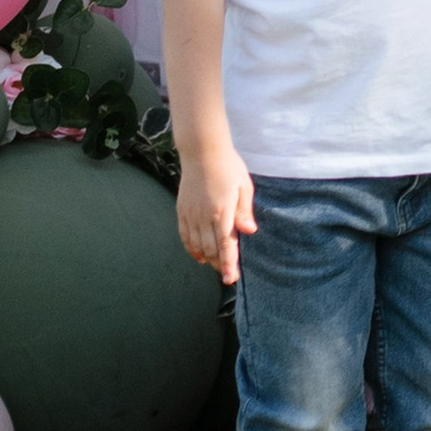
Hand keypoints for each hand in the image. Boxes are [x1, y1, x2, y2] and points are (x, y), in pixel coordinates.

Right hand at [177, 147, 256, 284]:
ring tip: (216, 265)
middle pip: (210, 249)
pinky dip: (191, 249)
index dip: (228, 264)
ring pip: (197, 246)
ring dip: (207, 258)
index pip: (225, 245)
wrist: (202, 151)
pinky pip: (185, 236)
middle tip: (227, 274)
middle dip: (219, 264)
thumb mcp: (244, 186)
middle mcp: (204, 216)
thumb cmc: (228, 166)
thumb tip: (249, 231)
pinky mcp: (181, 211)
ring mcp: (191, 214)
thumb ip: (244, 210)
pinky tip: (199, 256)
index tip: (230, 279)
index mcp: (222, 211)